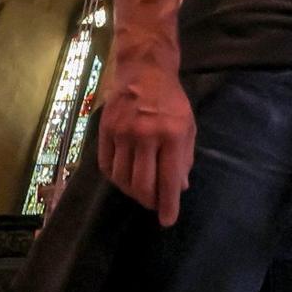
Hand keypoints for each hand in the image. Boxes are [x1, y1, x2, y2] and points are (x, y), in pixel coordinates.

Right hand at [98, 54, 196, 225]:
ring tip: (142, 192)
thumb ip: (184, 158)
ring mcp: (121, 133)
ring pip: (122, 178)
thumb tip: (179, 188)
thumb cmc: (171, 100)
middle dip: (149, 201)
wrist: (144, 71)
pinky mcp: (104, 131)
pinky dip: (116, 179)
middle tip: (154, 205)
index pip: (168, 179)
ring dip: (132, 192)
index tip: (167, 220)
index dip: (167, 204)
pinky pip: (107, 166)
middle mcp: (144, 135)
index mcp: (171, 134)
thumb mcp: (187, 126)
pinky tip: (125, 179)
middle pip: (141, 184)